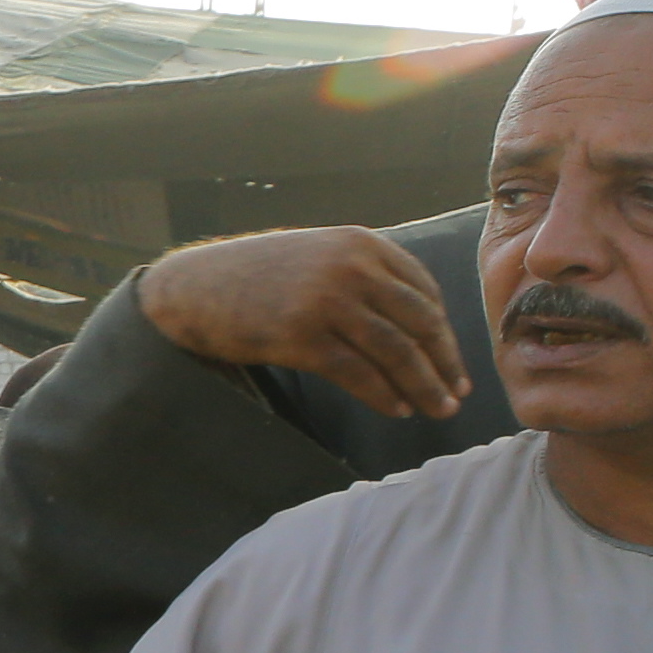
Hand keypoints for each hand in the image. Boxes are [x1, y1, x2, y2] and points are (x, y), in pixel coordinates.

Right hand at [131, 227, 468, 420]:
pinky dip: (384, 394)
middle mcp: (351, 267)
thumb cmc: (256, 277)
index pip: (423, 290)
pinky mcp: (302, 335)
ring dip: (424, 385)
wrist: (194, 288)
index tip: (452, 361)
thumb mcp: (318, 257)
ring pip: (395, 351)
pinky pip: (358, 372)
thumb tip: (410, 318)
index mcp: (361, 243)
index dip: (444, 332)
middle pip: (418, 321)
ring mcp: (326, 300)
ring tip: (438, 409)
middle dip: (444, 362)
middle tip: (457, 392)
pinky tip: (397, 409)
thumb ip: (362, 273)